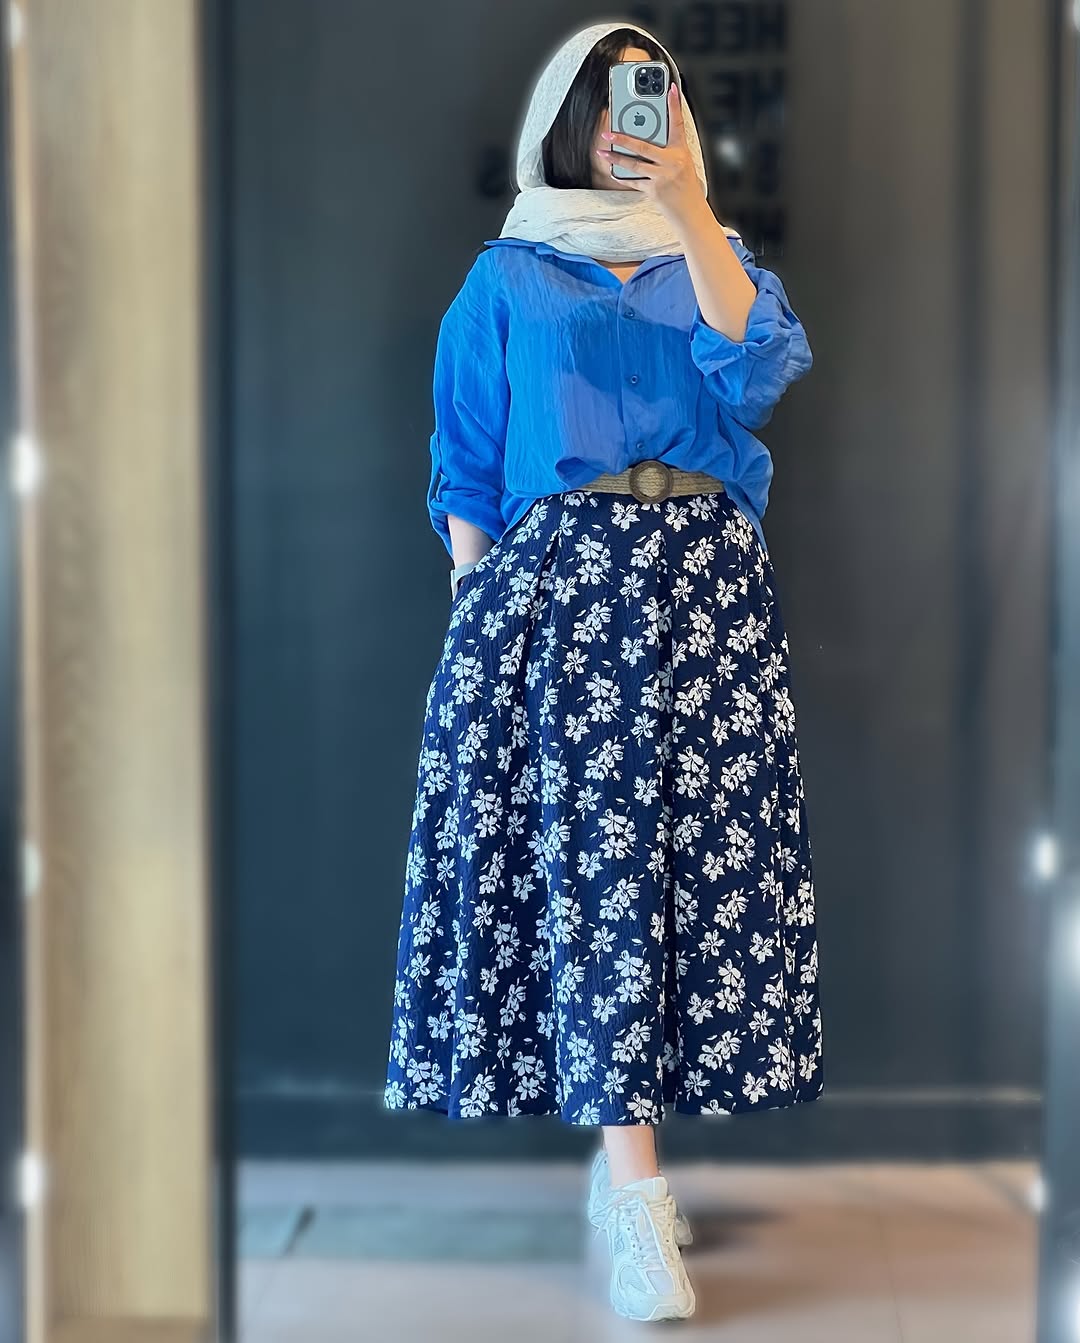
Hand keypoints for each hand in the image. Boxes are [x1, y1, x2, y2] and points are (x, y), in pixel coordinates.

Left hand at [595, 82, 706, 226]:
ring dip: (616, 158)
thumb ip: (666, 151)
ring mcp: (662, 177)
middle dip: (623, 139)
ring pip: (634, 165)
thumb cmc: (685, 186)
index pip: (678, 124)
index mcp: (681, 152)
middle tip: (608, 132)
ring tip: (603, 153)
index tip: (671, 88)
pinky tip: (613, 171)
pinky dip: (623, 177)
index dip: (674, 105)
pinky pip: (634, 181)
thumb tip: (645, 139)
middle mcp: (672, 162)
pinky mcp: (654, 191)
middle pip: (644, 146)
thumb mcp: (682, 163)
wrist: (691, 212)